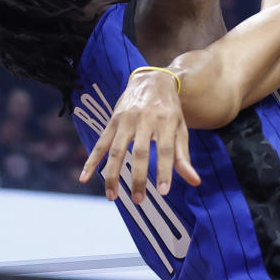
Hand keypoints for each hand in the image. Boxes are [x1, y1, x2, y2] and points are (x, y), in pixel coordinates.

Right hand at [79, 69, 199, 202]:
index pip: (165, 149)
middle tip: (139, 200)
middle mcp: (145, 120)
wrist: (151, 80)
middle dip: (138, 177)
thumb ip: (183, 156)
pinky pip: (100, 143)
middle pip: (140, 152)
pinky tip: (84, 177)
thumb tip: (195, 182)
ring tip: (112, 197)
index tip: (163, 191)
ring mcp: (126, 120)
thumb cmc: (169, 110)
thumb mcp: (180, 129)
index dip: (164, 170)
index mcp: (166, 121)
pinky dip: (91, 160)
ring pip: (116, 150)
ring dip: (112, 175)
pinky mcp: (112, 120)